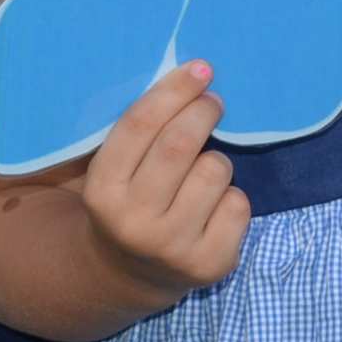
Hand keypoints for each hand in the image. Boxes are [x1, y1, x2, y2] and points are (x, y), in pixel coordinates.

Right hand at [78, 62, 248, 300]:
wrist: (127, 272)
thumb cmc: (128, 199)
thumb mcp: (115, 170)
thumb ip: (140, 130)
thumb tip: (193, 74)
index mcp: (102, 190)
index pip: (140, 125)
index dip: (174, 90)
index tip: (201, 68)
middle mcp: (134, 222)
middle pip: (181, 144)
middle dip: (204, 111)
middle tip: (213, 102)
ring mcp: (173, 247)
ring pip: (216, 170)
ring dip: (216, 160)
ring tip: (201, 172)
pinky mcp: (210, 264)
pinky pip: (239, 204)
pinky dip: (231, 196)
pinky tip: (212, 207)